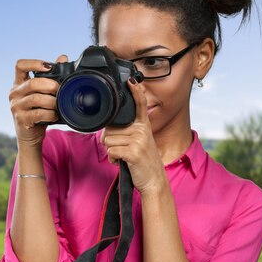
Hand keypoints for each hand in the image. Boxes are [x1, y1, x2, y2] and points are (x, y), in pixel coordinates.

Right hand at [9, 54, 67, 147]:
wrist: (30, 135)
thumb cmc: (38, 111)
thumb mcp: (43, 93)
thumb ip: (51, 76)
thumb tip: (63, 58)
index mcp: (19, 83)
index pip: (20, 66)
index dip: (34, 63)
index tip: (49, 67)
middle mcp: (14, 93)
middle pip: (32, 83)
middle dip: (50, 85)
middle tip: (59, 90)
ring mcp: (15, 107)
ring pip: (36, 99)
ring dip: (52, 101)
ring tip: (58, 105)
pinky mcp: (21, 119)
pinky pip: (38, 113)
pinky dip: (50, 113)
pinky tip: (55, 115)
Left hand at [100, 78, 166, 193]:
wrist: (154, 181)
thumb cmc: (142, 162)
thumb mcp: (138, 143)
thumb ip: (126, 133)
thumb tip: (107, 130)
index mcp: (144, 126)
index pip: (140, 105)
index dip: (136, 92)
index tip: (131, 80)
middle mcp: (142, 130)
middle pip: (110, 129)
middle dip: (110, 142)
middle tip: (122, 150)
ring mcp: (139, 140)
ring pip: (108, 141)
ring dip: (112, 152)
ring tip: (124, 157)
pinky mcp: (134, 152)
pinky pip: (111, 151)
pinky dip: (113, 160)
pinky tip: (122, 162)